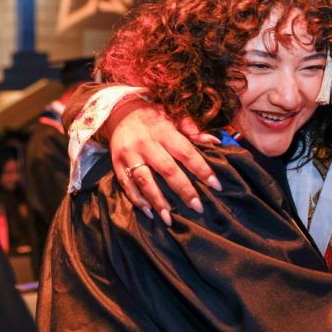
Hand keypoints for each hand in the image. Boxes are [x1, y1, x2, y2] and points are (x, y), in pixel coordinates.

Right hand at [107, 98, 220, 223]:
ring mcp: (129, 155)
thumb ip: (193, 129)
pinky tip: (149, 212)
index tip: (216, 185)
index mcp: (164, 131)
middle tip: (197, 207)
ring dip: (158, 201)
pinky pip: (126, 185)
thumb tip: (215, 141)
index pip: (186, 152)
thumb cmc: (153, 116)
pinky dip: (137, 200)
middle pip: (167, 170)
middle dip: (184, 190)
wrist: (118, 112)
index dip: (202, 169)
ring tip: (169, 219)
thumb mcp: (173, 115)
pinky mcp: (116, 164)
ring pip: (145, 180)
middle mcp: (146, 143)